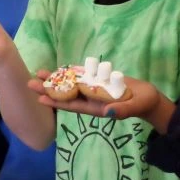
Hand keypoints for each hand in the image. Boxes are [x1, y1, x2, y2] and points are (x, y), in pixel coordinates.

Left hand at [28, 71, 161, 120]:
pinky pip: (83, 75)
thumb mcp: (133, 107)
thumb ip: (122, 110)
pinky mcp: (100, 79)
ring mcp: (94, 88)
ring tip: (40, 71)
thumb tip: (109, 112)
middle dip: (49, 88)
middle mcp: (91, 98)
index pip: (71, 105)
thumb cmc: (141, 104)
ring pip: (71, 83)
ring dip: (56, 78)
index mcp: (95, 107)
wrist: (148, 98)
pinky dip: (71, 71)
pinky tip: (59, 67)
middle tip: (31, 81)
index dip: (55, 102)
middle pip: (66, 93)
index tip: (40, 98)